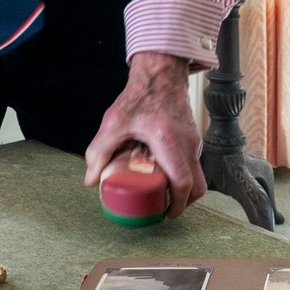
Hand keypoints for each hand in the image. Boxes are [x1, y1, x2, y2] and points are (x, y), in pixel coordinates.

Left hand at [84, 53, 204, 217]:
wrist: (160, 74)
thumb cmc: (140, 96)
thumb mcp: (113, 123)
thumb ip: (99, 151)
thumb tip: (91, 179)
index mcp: (169, 143)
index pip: (183, 183)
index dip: (176, 205)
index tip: (165, 215)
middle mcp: (188, 144)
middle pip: (198, 186)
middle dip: (183, 202)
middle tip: (164, 208)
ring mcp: (195, 141)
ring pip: (197, 174)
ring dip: (182, 187)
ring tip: (160, 191)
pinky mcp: (194, 137)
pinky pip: (193, 163)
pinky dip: (182, 173)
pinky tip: (163, 171)